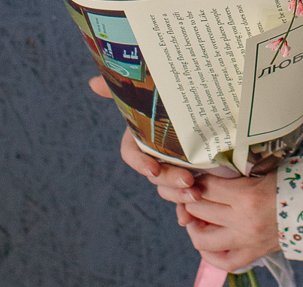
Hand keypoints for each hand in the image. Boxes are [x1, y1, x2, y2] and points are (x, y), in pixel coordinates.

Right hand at [103, 78, 278, 271]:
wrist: (210, 103)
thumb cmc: (172, 96)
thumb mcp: (154, 89)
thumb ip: (122, 87)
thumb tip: (92, 83)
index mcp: (142, 137)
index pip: (133, 154)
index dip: (141, 163)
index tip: (153, 169)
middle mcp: (156, 155)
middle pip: (155, 175)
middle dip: (169, 181)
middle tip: (188, 181)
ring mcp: (173, 168)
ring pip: (169, 189)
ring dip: (179, 196)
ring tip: (197, 194)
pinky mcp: (191, 177)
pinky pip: (183, 201)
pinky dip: (185, 211)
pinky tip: (189, 218)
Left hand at [174, 169, 278, 272]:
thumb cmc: (293, 181)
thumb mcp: (266, 168)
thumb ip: (240, 170)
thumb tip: (216, 164)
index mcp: (247, 196)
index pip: (207, 187)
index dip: (196, 180)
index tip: (194, 175)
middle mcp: (243, 221)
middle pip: (201, 210)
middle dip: (189, 199)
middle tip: (189, 192)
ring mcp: (247, 241)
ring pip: (204, 240)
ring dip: (194, 227)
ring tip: (194, 217)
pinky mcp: (254, 254)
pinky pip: (224, 261)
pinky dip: (210, 254)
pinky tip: (206, 241)